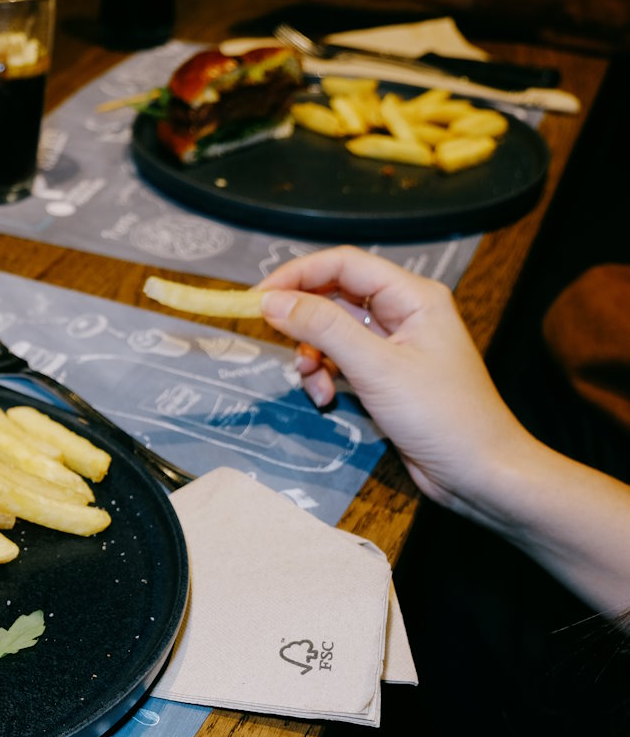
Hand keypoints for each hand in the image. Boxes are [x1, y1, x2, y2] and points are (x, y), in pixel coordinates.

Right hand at [254, 246, 534, 513]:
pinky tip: (326, 400)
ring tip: (312, 383)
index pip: (343, 264)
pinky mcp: (385, 375)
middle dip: (304, 323)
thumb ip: (323, 328)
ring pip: (332, 332)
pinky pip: (341, 361)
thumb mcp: (376, 368)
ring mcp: (394, 345)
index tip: (258, 299)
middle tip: (278, 344)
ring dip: (313, 356)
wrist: (478, 471)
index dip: (297, 275)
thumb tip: (272, 301)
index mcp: (412, 296)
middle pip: (334, 297)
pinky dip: (325, 377)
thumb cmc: (441, 415)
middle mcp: (403, 312)